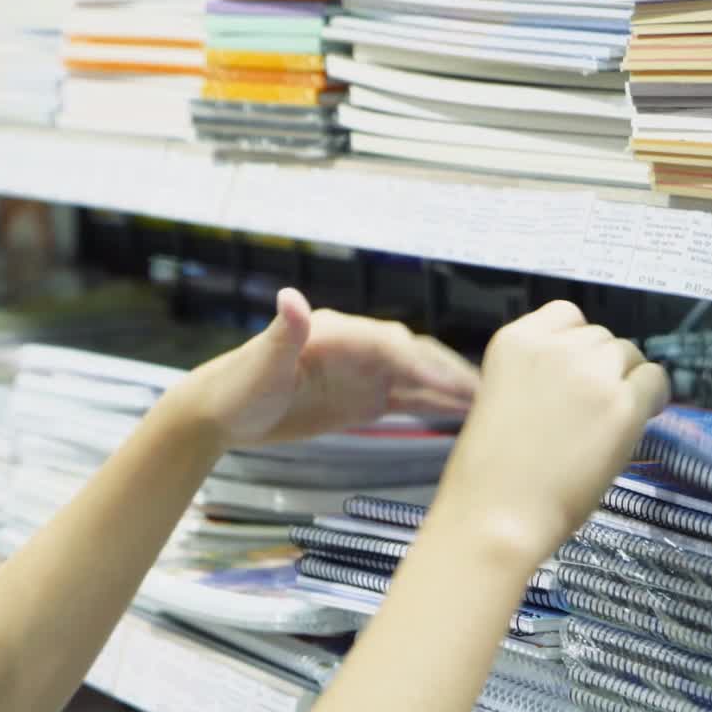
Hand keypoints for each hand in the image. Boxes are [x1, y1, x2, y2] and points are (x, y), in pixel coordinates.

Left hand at [175, 288, 478, 447]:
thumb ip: (283, 332)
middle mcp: (357, 349)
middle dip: (449, 373)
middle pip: (415, 357)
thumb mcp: (259, 362)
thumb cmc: (236, 386)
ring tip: (489, 405)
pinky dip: (436, 406)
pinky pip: (408, 400)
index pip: (390, 345)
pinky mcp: (363, 398)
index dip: (419, 364)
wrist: (222, 412)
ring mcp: (363, 374)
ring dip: (451, 390)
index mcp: (337, 334)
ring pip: (418, 379)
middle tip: (486, 394)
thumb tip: (292, 297)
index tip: (445, 385)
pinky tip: (463, 414)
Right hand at [434, 301, 668, 571]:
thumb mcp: (501, 397)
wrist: (497, 514)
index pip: (567, 315)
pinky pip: (656, 382)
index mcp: (515, 341)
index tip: (573, 375)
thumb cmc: (491, 473)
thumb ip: (539, 374)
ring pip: (631, 356)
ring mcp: (591, 372)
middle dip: (602, 369)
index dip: (577, 347)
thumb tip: (584, 375)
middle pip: (602, 339)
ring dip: (626, 383)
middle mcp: (555, 346)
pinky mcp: (623, 404)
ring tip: (606, 423)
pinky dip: (652, 400)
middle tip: (589, 412)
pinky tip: (635, 423)